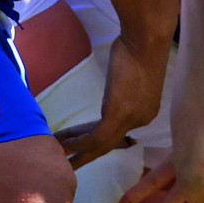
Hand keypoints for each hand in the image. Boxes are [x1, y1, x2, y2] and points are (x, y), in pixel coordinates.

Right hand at [56, 33, 164, 168]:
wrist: (145, 38)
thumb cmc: (139, 45)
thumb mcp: (131, 70)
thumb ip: (124, 86)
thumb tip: (116, 86)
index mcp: (145, 112)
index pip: (117, 131)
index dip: (92, 135)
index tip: (74, 135)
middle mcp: (141, 120)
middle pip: (110, 143)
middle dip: (86, 153)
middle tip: (69, 164)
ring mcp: (131, 119)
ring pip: (101, 144)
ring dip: (77, 151)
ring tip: (58, 156)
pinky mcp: (118, 114)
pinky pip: (96, 136)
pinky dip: (78, 142)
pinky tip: (63, 145)